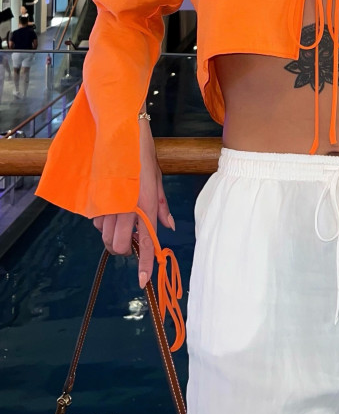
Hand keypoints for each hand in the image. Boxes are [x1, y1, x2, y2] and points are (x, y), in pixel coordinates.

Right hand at [92, 120, 174, 289]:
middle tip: (131, 239)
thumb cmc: (144, 154)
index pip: (144, 242)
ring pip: (106, 236)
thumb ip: (162, 206)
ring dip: (113, 235)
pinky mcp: (94, 198)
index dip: (144, 264)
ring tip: (122, 218)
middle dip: (124, 249)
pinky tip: (110, 208)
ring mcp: (108, 204)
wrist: (121, 131)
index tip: (142, 282)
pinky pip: (97, 221)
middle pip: (119, 246)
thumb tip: (169, 228)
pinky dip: (103, 221)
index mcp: (145, 204)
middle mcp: (126, 208)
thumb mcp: (158, 179)